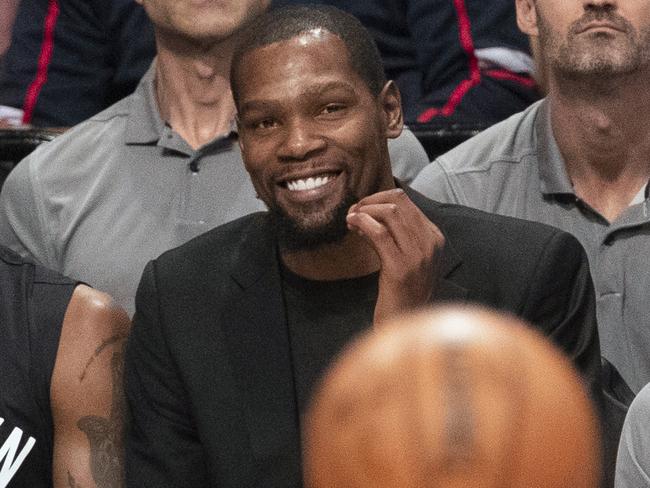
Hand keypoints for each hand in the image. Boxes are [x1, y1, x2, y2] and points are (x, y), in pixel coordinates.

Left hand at [346, 188, 444, 324]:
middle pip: (397, 202)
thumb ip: (394, 235)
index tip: (361, 208)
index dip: (378, 199)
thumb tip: (368, 212)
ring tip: (351, 220)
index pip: (406, 201)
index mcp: (434, 238)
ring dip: (364, 211)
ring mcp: (417, 256)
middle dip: (369, 201)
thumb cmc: (402, 292)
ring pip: (389, 213)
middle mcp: (430, 243)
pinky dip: (362, 223)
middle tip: (353, 212)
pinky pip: (379, 233)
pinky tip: (352, 226)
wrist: (405, 324)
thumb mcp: (405, 258)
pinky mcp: (400, 268)